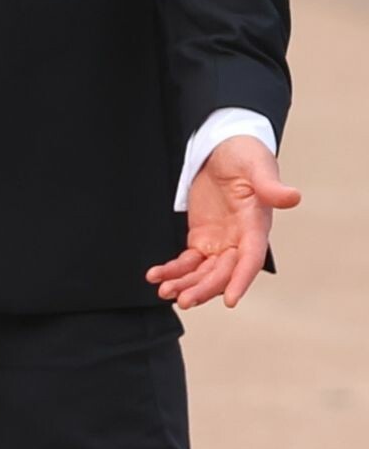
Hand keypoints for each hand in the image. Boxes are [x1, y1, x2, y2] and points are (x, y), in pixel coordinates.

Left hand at [146, 135, 301, 310]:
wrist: (224, 148)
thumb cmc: (245, 155)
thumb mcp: (256, 164)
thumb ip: (270, 184)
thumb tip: (292, 196)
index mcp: (255, 226)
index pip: (251, 258)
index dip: (242, 279)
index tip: (230, 300)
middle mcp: (240, 240)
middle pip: (224, 272)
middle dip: (205, 288)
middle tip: (185, 300)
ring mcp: (220, 242)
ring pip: (204, 273)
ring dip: (186, 285)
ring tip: (165, 292)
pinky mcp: (202, 239)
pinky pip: (188, 262)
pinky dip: (173, 271)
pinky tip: (157, 276)